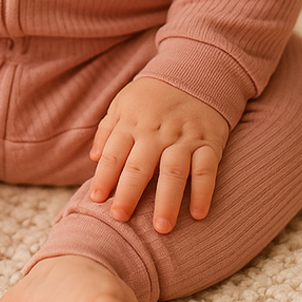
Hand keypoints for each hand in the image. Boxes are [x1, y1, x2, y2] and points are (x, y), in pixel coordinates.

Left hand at [89, 77, 229, 233]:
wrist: (196, 73)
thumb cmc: (152, 95)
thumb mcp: (124, 102)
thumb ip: (107, 129)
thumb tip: (93, 159)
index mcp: (132, 121)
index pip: (114, 153)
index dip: (104, 177)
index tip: (96, 201)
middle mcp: (157, 131)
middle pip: (140, 166)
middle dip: (128, 194)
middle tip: (120, 219)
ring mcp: (184, 137)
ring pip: (173, 172)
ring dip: (167, 201)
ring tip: (161, 228)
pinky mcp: (209, 142)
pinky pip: (206, 169)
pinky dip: (203, 192)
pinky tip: (198, 215)